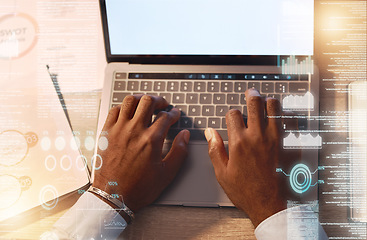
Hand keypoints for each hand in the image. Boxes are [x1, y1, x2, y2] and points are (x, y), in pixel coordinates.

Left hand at [92, 95, 189, 213]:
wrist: (113, 196)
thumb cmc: (138, 188)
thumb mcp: (166, 173)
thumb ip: (179, 152)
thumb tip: (184, 135)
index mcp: (151, 140)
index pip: (166, 116)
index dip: (173, 113)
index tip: (175, 114)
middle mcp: (134, 130)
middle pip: (148, 101)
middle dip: (158, 100)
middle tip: (162, 104)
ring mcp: (118, 129)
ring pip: (130, 101)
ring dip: (141, 99)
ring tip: (146, 103)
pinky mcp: (106, 132)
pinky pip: (114, 110)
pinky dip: (123, 107)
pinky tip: (128, 111)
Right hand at [205, 89, 287, 226]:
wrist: (272, 206)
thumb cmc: (247, 192)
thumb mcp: (223, 173)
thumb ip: (215, 149)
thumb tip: (209, 132)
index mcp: (239, 142)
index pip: (233, 114)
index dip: (231, 113)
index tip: (233, 118)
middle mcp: (258, 136)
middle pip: (254, 103)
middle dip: (251, 94)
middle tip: (251, 92)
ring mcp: (276, 138)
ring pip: (274, 107)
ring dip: (269, 101)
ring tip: (267, 101)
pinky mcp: (290, 144)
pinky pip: (291, 120)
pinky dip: (287, 114)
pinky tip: (283, 115)